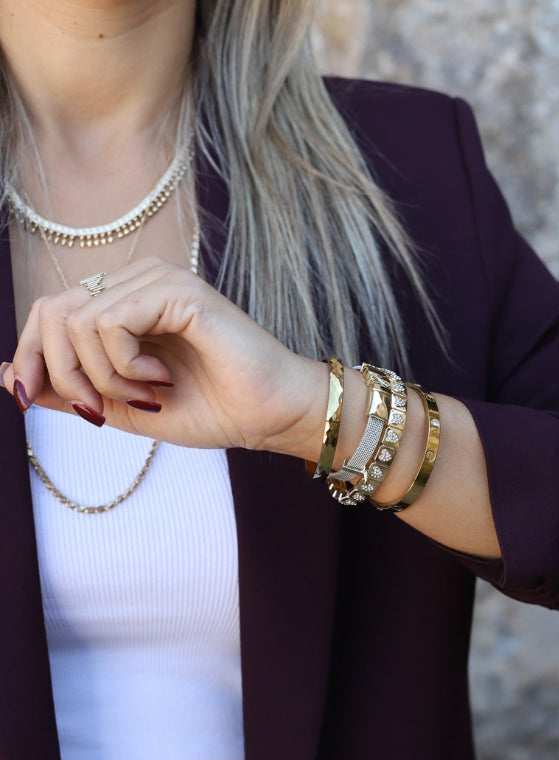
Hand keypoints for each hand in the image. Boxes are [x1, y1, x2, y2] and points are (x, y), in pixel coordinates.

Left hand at [2, 256, 327, 454]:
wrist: (269, 416)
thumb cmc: (213, 408)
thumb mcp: (124, 409)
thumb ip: (72, 392)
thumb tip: (8, 377)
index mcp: (122, 303)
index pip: (47, 312)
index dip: (30, 357)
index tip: (29, 402)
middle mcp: (135, 281)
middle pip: (52, 312)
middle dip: (61, 374)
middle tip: (98, 411)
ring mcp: (156, 280)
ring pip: (78, 321)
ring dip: (103, 377)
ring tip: (146, 396)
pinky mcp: (176, 290)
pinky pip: (112, 322)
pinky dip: (124, 365)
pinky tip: (160, 382)